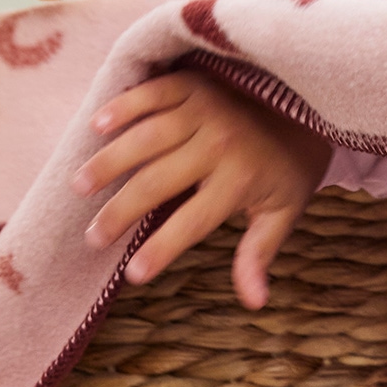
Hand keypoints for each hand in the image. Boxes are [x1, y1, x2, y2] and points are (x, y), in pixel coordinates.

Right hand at [72, 71, 330, 308]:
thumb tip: (254, 302)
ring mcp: (205, 110)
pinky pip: (153, 93)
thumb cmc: (286, 170)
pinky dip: (124, 106)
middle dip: (120, 212)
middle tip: (92, 237)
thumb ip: (260, 254)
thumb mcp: (282, 214)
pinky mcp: (194, 84)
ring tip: (81, 187)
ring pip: (147, 138)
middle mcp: (220, 144)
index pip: (194, 223)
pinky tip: (96, 126)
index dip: (162, 249)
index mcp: (242, 180)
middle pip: (158, 182)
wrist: (306, 110)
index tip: (133, 275)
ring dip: (110, 162)